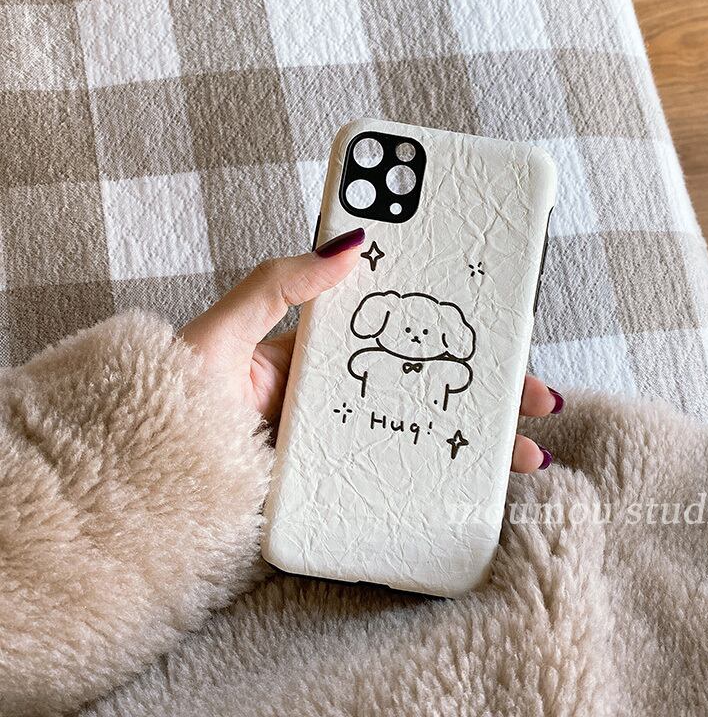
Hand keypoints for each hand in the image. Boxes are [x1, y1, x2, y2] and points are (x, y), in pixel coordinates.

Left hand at [179, 229, 561, 471]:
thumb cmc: (177, 400)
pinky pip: (403, 474)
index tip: (497, 312)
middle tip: (537, 387)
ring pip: (428, 429)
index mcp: (322, 350)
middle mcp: (342, 392)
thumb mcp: (224, 329)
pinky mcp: (340, 481)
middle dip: (490, 384)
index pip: (401, 326)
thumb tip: (346, 241)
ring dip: (484, 438)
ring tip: (529, 446)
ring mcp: (345, 438)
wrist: (147, 481)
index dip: (450, 320)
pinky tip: (487, 487)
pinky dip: (449, 479)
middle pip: (430, 382)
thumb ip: (277, 283)